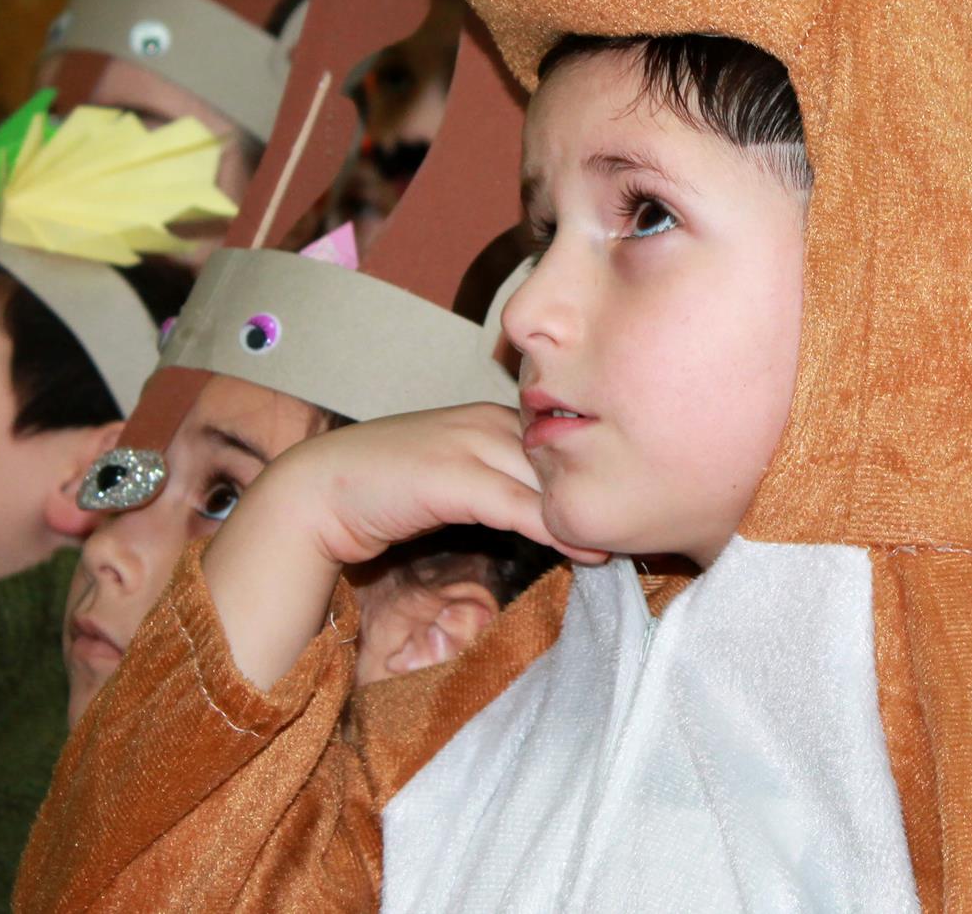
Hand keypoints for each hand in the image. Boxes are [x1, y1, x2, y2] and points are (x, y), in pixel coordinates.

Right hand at [201, 404, 603, 685]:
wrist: (315, 492)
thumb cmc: (386, 493)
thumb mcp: (456, 485)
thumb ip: (504, 493)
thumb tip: (557, 522)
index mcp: (493, 419)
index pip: (565, 444)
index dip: (601, 477)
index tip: (643, 504)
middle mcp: (487, 422)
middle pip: (568, 455)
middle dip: (609, 486)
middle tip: (656, 525)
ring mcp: (468, 444)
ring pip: (549, 478)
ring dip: (592, 510)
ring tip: (636, 541)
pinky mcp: (450, 476)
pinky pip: (519, 505)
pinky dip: (556, 528)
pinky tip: (588, 552)